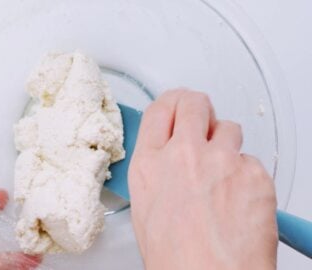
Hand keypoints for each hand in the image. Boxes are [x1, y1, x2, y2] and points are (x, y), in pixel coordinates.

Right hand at [129, 89, 277, 269]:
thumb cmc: (177, 259)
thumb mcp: (146, 209)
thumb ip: (157, 172)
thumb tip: (168, 158)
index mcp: (150, 164)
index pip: (160, 109)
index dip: (172, 103)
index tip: (178, 105)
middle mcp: (184, 155)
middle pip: (194, 103)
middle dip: (200, 110)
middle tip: (204, 123)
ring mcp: (221, 161)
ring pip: (229, 128)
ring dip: (226, 144)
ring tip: (223, 174)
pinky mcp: (254, 174)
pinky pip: (252, 160)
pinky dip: (246, 174)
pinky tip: (239, 199)